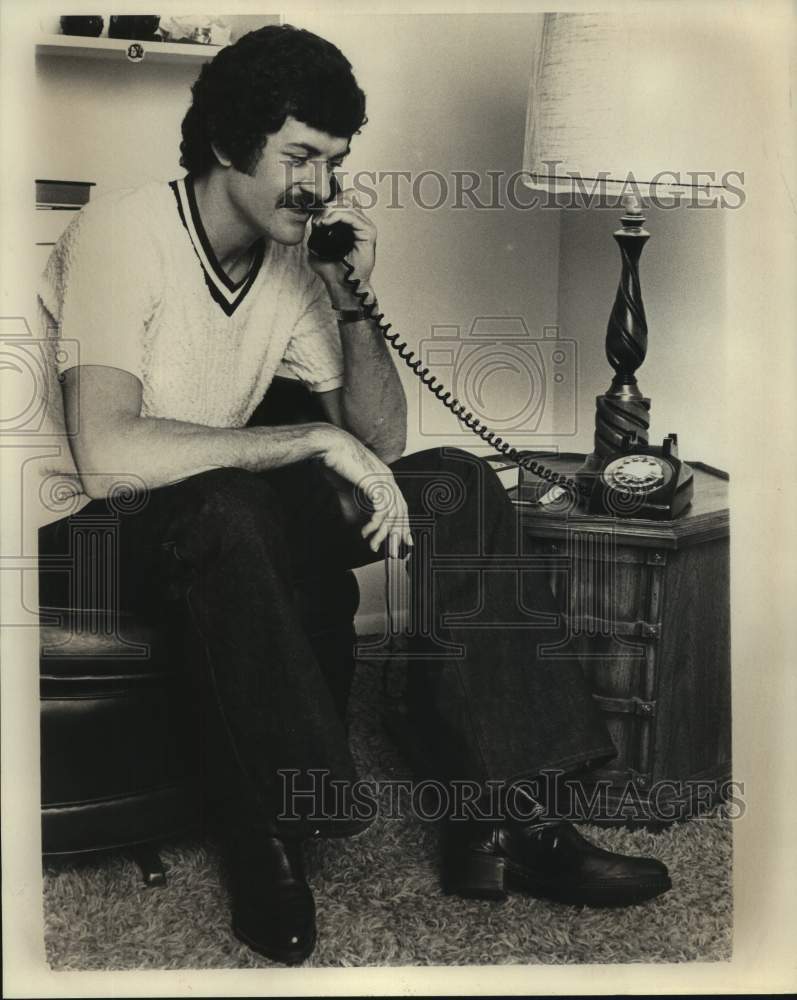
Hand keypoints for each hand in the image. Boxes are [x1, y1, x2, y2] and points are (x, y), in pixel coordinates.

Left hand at [308, 187, 375, 307]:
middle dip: (328, 205)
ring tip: (319, 223)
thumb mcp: (317, 245)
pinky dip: (336, 216)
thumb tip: (312, 215)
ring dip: (329, 211)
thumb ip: (317, 229)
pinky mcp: (368, 233)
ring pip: (347, 204)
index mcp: (350, 224)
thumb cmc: (332, 270)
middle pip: (346, 196)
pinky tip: (325, 224)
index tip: (314, 215)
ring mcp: (366, 227)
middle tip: (316, 219)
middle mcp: (360, 223)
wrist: (342, 286)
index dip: (328, 202)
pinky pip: (352, 216)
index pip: (343, 199)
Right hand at [319, 428, 411, 557]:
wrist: (328, 446)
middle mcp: (388, 479)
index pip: (400, 504)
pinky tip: (366, 532)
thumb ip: (353, 507)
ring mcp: (383, 480)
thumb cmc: (336, 464)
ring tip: (372, 545)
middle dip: (398, 533)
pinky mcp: (375, 483)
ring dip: (383, 533)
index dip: (403, 523)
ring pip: (392, 513)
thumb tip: (356, 525)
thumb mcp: (346, 491)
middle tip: (393, 551)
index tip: (404, 540)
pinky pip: (382, 510)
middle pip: (401, 511)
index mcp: (384, 478)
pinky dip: (375, 525)